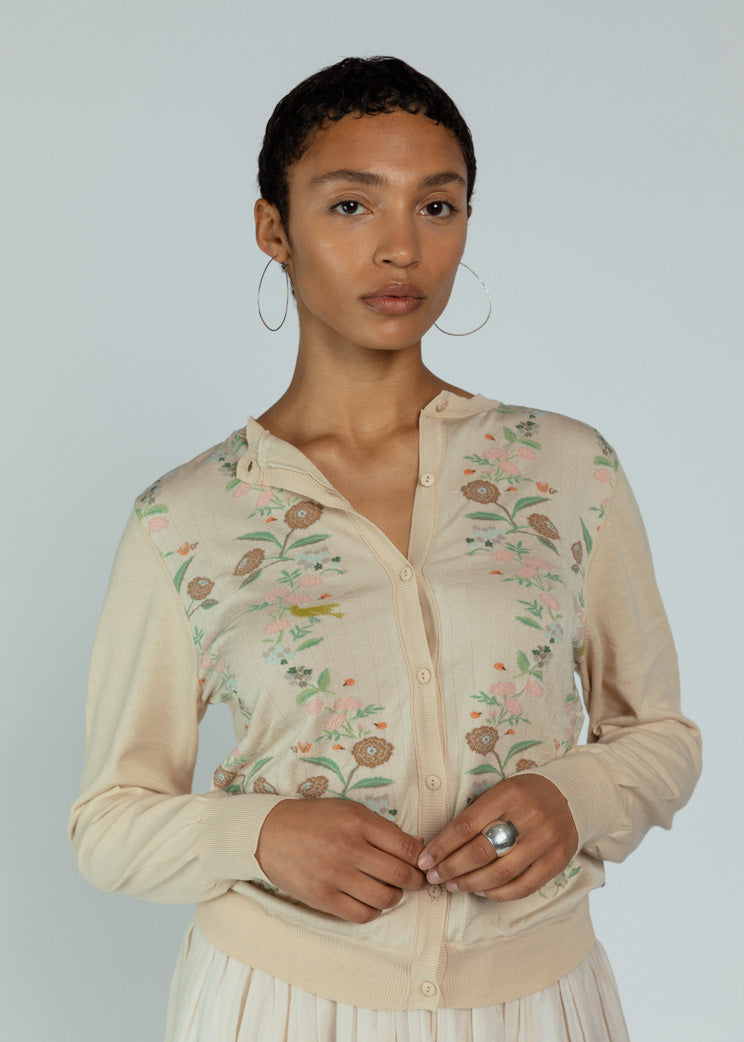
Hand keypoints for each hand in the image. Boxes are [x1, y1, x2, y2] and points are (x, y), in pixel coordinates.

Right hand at [256, 798, 425, 922]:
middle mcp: (349, 848)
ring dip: (395, 897)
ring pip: (384, 898)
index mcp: (358, 822)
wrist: (269, 832)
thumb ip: (381, 828)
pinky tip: (370, 900)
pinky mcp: (322, 897)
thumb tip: (416, 847)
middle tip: (415, 881)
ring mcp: (335, 875)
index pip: (406, 847)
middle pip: (400, 875)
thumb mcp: (348, 811)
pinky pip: (361, 914)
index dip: (421, 859)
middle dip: (415, 881)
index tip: (422, 863)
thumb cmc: (314, 819)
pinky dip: (373, 911)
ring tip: (390, 890)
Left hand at [418, 774, 577, 900]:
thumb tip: (441, 845)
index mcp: (508, 794)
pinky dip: (499, 893)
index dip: (442, 846)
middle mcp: (528, 817)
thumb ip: (477, 813)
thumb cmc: (524, 795)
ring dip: (471, 883)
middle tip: (433, 876)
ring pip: (500, 872)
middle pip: (480, 851)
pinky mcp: (557, 861)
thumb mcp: (501, 791)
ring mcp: (545, 841)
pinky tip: (482, 891)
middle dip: (451, 867)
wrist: (570, 796)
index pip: (466, 825)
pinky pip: (524, 886)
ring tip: (453, 885)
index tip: (425, 859)